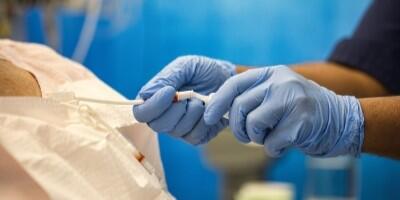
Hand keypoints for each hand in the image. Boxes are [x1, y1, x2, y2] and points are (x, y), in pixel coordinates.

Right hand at [133, 55, 234, 143]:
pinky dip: (203, 121)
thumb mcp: (185, 66)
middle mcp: (164, 117)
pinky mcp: (196, 136)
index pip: (141, 113)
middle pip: (157, 126)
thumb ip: (166, 78)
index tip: (170, 92)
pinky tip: (207, 110)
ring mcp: (180, 129)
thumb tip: (146, 94)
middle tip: (191, 96)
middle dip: (175, 110)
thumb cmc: (203, 71)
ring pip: (177, 131)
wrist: (228, 79)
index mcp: (155, 100)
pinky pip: (194, 136)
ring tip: (201, 100)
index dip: (153, 106)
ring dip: (192, 113)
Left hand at [204, 66, 364, 156]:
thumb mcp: (277, 92)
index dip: (218, 102)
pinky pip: (271, 143)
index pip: (234, 84)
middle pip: (240, 107)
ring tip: (271, 136)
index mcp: (271, 73)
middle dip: (238, 128)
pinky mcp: (300, 122)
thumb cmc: (300, 109)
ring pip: (253, 125)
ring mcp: (292, 100)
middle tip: (247, 136)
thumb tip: (217, 107)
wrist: (341, 119)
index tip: (209, 117)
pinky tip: (286, 144)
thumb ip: (252, 96)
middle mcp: (281, 82)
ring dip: (257, 138)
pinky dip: (274, 149)